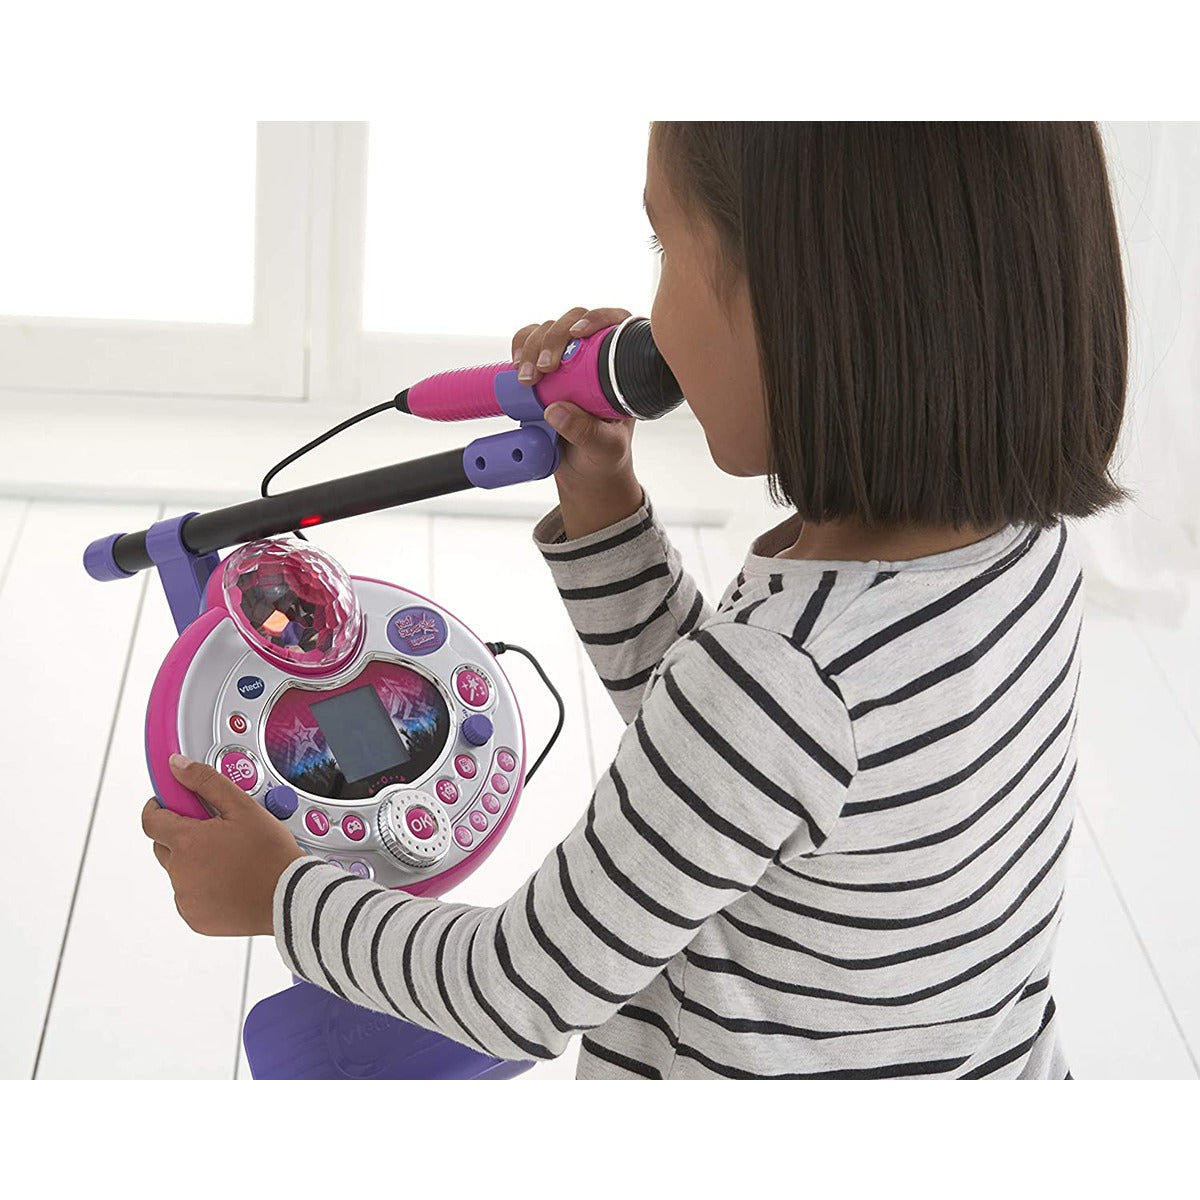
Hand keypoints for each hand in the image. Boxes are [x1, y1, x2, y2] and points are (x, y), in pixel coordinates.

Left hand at [141, 756, 306, 936]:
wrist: (289, 898)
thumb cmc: (271, 855)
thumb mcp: (243, 807)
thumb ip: (206, 782)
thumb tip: (178, 766)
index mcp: (187, 842)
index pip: (151, 820)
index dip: (158, 806)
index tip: (170, 802)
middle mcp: (180, 871)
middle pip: (163, 845)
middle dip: (181, 835)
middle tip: (213, 832)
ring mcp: (185, 898)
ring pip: (178, 871)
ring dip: (193, 862)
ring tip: (228, 859)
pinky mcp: (194, 918)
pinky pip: (188, 896)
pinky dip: (201, 887)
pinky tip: (227, 881)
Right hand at [512, 307, 638, 497]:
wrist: (584, 470)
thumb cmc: (605, 455)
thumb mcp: (604, 447)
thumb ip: (585, 431)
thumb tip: (556, 411)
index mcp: (620, 366)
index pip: (615, 323)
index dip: (597, 318)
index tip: (578, 335)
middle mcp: (594, 355)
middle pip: (574, 320)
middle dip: (554, 338)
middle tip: (544, 369)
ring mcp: (567, 359)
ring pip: (548, 329)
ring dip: (532, 346)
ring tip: (527, 378)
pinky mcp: (543, 368)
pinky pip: (528, 343)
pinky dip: (519, 349)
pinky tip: (517, 367)